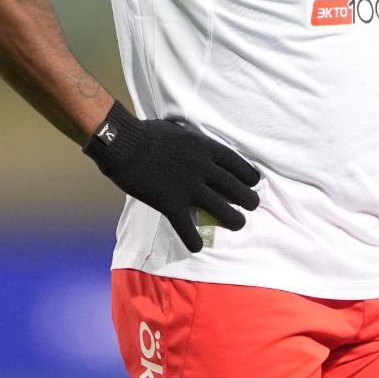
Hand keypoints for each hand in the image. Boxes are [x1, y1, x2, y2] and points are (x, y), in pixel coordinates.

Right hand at [83, 101, 260, 251]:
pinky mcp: (171, 204)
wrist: (124, 143)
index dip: (250, 176)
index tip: (254, 182)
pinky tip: (197, 246)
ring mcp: (188, 188)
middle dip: (249, 200)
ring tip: (238, 223)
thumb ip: (196, 143)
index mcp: (206, 148)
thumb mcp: (181, 131)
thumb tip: (202, 150)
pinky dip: (193, 239)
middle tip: (252, 206)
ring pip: (221, 209)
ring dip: (234, 220)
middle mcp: (203, 168)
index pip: (238, 164)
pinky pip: (187, 227)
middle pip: (236, 188)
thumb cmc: (148, 132)